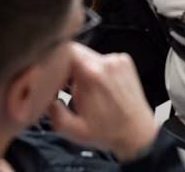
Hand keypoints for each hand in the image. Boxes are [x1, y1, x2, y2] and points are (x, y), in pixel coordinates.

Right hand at [50, 46, 158, 161]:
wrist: (137, 133)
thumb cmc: (107, 132)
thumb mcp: (73, 130)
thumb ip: (53, 112)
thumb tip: (46, 97)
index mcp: (91, 74)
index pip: (65, 50)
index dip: (55, 61)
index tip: (52, 76)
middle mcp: (106, 61)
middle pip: (77, 51)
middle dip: (67, 67)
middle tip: (65, 87)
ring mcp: (118, 60)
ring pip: (89, 56)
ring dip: (82, 70)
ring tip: (86, 91)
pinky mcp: (125, 62)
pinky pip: (102, 59)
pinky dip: (97, 70)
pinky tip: (100, 88)